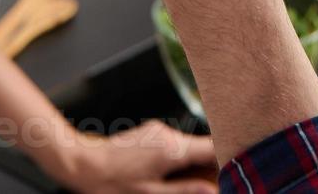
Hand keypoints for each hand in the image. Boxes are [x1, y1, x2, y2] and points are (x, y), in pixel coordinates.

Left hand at [56, 120, 217, 193]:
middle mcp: (168, 135)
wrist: (83, 163)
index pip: (214, 147)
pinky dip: (178, 158)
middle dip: (209, 165)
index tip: (234, 171)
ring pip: (188, 145)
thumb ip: (186, 190)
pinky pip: (173, 143)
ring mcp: (158, 130)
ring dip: (192, 162)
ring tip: (183, 182)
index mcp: (173, 150)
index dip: (228, 157)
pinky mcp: (150, 132)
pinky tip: (166, 173)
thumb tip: (212, 191)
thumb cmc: (113, 183)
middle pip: (203, 146)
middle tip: (209, 184)